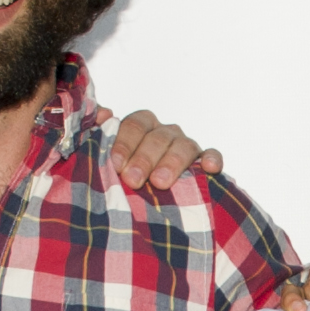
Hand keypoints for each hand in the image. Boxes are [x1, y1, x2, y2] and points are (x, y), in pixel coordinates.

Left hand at [106, 108, 222, 197]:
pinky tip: (209, 168)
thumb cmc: (120, 175)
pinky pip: (212, 154)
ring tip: (160, 182)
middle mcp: (164, 132)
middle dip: (144, 159)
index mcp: (141, 126)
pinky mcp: (204, 161)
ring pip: (184, 146)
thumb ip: (97, 132)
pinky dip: (212, 158)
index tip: (115, 165)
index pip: (135, 125)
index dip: (124, 144)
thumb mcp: (102, 154)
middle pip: (158, 137)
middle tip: (133, 180)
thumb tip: (102, 114)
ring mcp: (186, 146)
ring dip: (172, 163)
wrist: (140, 196)